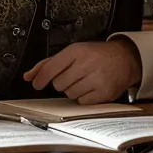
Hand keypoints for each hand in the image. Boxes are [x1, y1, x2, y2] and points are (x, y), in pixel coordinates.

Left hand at [23, 39, 141, 103]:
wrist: (124, 59)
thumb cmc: (96, 55)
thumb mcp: (73, 52)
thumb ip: (49, 63)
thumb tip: (29, 75)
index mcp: (76, 51)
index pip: (51, 67)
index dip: (40, 78)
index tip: (36, 83)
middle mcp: (86, 64)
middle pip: (58, 83)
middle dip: (62, 82)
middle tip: (72, 76)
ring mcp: (96, 79)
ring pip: (69, 94)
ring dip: (72, 90)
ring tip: (83, 80)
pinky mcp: (104, 93)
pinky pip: (82, 102)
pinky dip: (83, 97)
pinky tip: (90, 87)